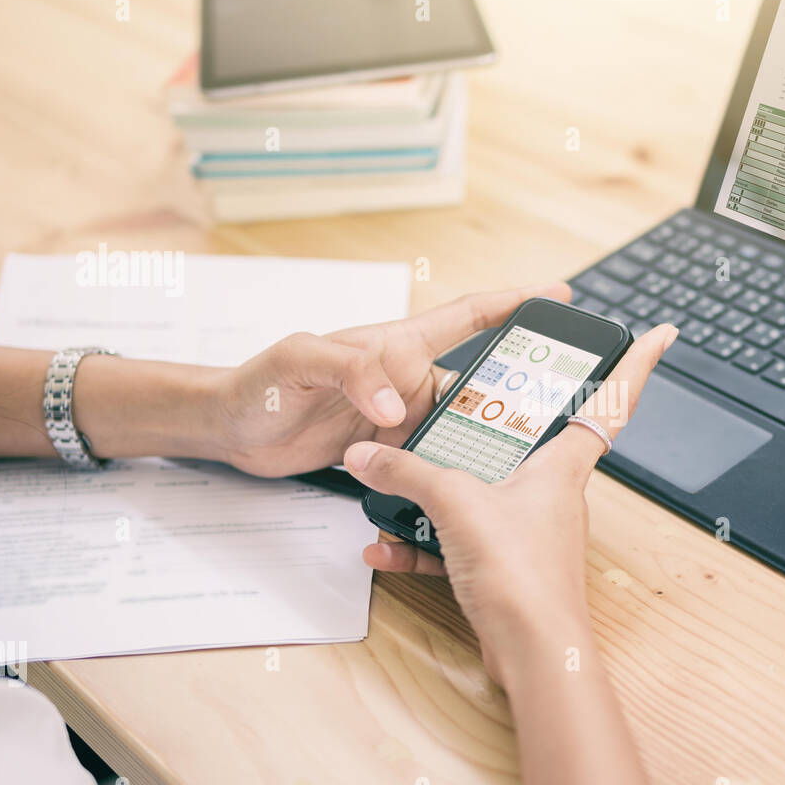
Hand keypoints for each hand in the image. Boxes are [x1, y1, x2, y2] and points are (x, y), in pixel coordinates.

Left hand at [210, 283, 569, 476]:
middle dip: (514, 395)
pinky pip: (428, 461)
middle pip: (475, 385)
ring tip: (515, 462)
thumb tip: (393, 404)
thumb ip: (350, 370)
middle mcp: (405, 379)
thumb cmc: (255, 383)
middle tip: (554, 412)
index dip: (513, 302)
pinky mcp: (385, 452)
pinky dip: (447, 474)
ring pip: (458, 429)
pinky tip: (465, 490)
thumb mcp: (298, 361)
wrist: (228, 431)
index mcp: (395, 344)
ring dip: (481, 444)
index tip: (556, 294)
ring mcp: (397, 418)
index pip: (465, 316)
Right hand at [342, 324, 676, 685]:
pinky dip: (423, 542)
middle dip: (488, 424)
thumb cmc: (524, 577)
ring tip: (395, 480)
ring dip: (437, 492)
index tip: (658, 332)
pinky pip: (459, 540)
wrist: (533, 655)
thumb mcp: (457, 503)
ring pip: (482, 493)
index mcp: (563, 464)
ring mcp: (528, 530)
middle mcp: (552, 492)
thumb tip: (367, 456)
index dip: (637, 362)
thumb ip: (408, 472)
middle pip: (528, 439)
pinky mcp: (505, 567)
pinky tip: (384, 545)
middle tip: (460, 401)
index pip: (611, 399)